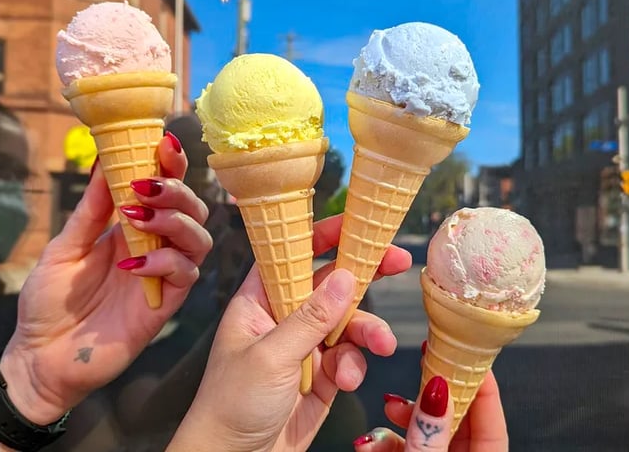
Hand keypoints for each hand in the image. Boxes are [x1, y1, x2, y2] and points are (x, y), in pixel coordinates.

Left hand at [0, 134, 212, 424]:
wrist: (43, 355)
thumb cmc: (51, 301)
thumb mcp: (65, 245)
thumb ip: (91, 209)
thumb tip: (103, 160)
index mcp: (133, 226)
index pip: (165, 189)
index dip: (171, 165)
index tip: (164, 143)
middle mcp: (156, 245)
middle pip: (193, 209)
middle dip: (177, 190)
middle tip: (146, 185)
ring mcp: (165, 273)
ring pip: (199, 238)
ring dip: (174, 221)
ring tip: (138, 218)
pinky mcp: (168, 301)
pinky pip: (186, 273)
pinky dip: (165, 261)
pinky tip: (132, 266)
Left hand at [167, 214, 412, 451]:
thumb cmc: (230, 404)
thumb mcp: (271, 356)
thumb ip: (312, 318)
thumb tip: (346, 277)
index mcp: (259, 300)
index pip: (291, 254)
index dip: (323, 235)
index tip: (357, 225)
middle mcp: (283, 317)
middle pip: (329, 284)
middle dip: (364, 276)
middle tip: (398, 262)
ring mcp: (304, 346)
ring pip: (347, 323)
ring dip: (367, 331)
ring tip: (380, 345)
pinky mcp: (321, 375)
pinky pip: (349, 358)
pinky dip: (353, 366)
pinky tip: (344, 380)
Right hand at [353, 371, 507, 450]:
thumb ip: (429, 435)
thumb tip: (436, 391)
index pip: (490, 416)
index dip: (479, 380)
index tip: (464, 351)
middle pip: (454, 420)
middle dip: (429, 394)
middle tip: (422, 366)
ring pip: (425, 434)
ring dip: (402, 418)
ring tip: (388, 406)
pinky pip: (405, 450)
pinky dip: (386, 443)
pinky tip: (370, 443)